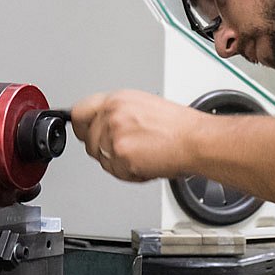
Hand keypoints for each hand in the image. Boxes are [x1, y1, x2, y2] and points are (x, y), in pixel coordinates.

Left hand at [68, 90, 197, 181]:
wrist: (195, 141)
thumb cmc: (178, 126)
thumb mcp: (142, 106)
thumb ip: (117, 114)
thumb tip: (102, 125)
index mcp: (117, 100)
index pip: (80, 113)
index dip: (81, 127)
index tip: (84, 133)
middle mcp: (112, 115)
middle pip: (88, 141)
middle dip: (103, 150)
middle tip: (125, 150)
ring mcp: (114, 136)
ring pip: (102, 159)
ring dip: (118, 163)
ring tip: (142, 155)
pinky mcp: (121, 156)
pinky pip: (115, 172)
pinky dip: (129, 174)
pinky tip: (146, 163)